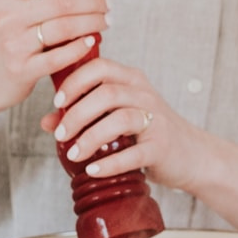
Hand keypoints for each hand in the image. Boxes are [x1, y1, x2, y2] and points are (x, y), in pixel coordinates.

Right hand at [0, 0, 108, 122]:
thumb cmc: (0, 39)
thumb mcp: (3, 8)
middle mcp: (4, 15)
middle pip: (62, 0)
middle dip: (93, 1)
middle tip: (107, 6)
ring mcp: (12, 43)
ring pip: (65, 27)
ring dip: (93, 22)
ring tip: (105, 22)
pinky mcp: (21, 70)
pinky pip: (60, 56)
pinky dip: (80, 47)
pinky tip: (91, 41)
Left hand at [41, 57, 218, 190]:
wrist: (190, 155)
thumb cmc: (147, 132)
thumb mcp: (117, 116)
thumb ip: (84, 114)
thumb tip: (47, 122)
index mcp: (132, 80)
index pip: (99, 67)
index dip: (75, 81)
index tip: (57, 102)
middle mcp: (145, 95)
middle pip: (106, 93)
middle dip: (77, 114)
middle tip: (60, 134)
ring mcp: (156, 119)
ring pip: (120, 119)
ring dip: (90, 138)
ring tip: (73, 154)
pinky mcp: (161, 146)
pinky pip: (134, 153)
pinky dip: (109, 163)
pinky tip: (92, 170)